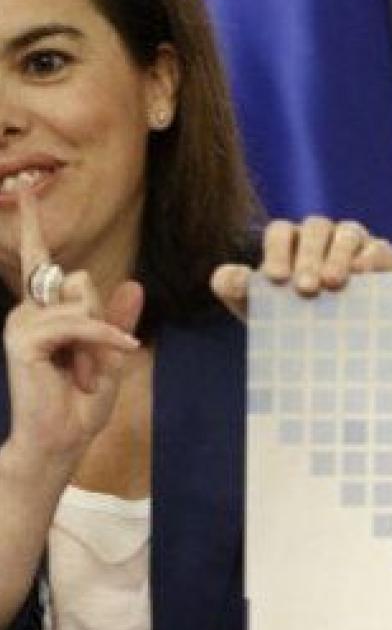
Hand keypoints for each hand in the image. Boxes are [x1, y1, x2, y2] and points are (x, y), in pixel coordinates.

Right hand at [2, 191, 141, 475]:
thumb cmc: (82, 404)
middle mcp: (27, 311)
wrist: (60, 442)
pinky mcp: (23, 340)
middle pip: (82, 280)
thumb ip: (119, 320)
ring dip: (99, 338)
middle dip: (101, 321)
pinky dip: (100, 340)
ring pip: (81, 300)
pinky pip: (77, 322)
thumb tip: (133, 283)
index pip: (42, 261)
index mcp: (45, 312)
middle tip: (92, 364)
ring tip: (88, 373)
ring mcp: (21, 324)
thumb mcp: (113, 355)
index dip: (35, 223)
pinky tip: (109, 361)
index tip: (25, 187)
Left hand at [211, 217, 391, 319]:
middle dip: (308, 257)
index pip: (281, 232)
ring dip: (338, 256)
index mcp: (291, 244)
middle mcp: (322, 237)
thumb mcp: (263, 312)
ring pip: (346, 233)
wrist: (344, 345)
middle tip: (305, 289)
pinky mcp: (381, 257)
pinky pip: (376, 247)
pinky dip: (367, 258)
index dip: (277, 251)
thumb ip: (239, 292)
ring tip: (333, 284)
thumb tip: (223, 277)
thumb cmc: (296, 323)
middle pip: (314, 229)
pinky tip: (361, 276)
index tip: (276, 280)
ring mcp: (354, 244)